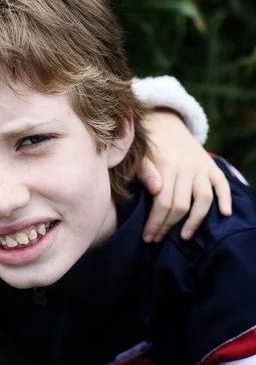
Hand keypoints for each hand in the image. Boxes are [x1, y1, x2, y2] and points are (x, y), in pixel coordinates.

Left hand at [138, 109, 231, 242]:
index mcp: (165, 167)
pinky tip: (225, 214)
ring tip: (184, 237)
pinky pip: (222, 183)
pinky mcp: (211, 166)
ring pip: (203, 199)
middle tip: (158, 240)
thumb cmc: (147, 148)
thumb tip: (156, 190)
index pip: (163, 202)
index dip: (155, 223)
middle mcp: (186, 168)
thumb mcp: (139, 157)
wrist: (164, 125)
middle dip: (168, 227)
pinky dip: (226, 198)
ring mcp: (201, 167)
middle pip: (181, 205)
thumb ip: (144, 172)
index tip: (148, 237)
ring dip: (195, 221)